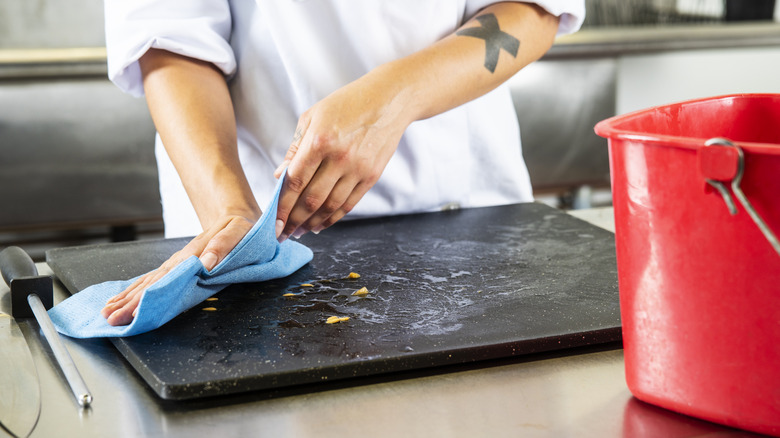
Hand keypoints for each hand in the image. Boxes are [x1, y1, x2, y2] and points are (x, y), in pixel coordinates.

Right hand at [100, 214, 256, 325]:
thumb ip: (223, 246)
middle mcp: (180, 259)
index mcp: (194, 255)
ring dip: (128, 297)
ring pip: (148, 281)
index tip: (132, 311)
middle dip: (130, 302)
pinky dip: (137, 288)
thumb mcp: (238, 232)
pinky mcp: (178, 264)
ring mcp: (177, 262)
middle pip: (151, 283)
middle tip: (110, 318)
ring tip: (108, 311)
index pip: (166, 280)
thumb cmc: (241, 227)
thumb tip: (206, 263)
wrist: (237, 214)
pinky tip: (123, 297)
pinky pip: (154, 277)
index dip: (149, 297)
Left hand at [273, 72, 410, 239]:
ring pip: (330, 206)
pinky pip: (349, 204)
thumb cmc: (346, 104)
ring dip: (312, 223)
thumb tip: (279, 177)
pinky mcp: (371, 176)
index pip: (295, 182)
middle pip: (311, 200)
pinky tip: (320, 225)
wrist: (389, 100)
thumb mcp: (313, 116)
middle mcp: (339, 158)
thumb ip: (295, 148)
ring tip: (299, 231)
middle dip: (293, 221)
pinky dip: (333, 217)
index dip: (281, 206)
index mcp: (319, 140)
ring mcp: (357, 169)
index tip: (272, 222)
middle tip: (281, 234)